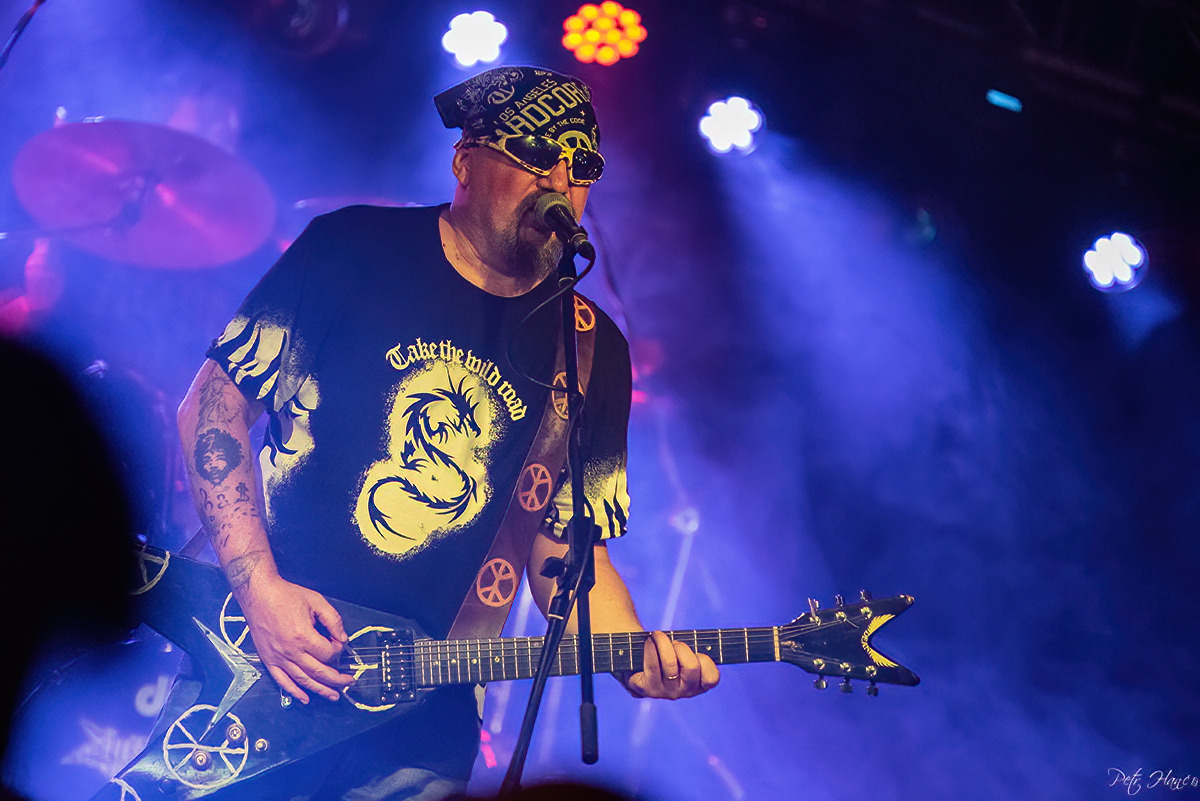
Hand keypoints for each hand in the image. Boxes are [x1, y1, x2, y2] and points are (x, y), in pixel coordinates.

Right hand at [238, 574, 353, 703]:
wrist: (259, 595)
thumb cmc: (285, 596)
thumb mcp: (316, 601)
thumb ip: (333, 619)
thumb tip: (343, 637)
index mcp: (303, 636)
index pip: (328, 653)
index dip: (338, 650)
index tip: (339, 644)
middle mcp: (291, 651)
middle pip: (318, 672)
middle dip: (336, 679)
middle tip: (348, 682)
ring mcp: (278, 658)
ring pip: (303, 681)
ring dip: (320, 690)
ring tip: (333, 696)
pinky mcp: (268, 660)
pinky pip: (282, 682)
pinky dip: (294, 692)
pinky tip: (305, 698)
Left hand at [623, 631, 719, 699]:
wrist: (636, 657)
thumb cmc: (667, 651)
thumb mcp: (685, 649)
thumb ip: (696, 648)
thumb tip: (708, 642)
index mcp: (698, 684)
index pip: (712, 678)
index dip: (705, 661)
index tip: (696, 652)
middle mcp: (683, 692)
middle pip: (691, 667)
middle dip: (682, 647)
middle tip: (674, 642)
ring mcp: (665, 692)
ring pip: (670, 664)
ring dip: (663, 643)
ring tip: (657, 636)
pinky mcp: (646, 689)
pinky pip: (652, 665)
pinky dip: (651, 648)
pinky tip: (649, 641)